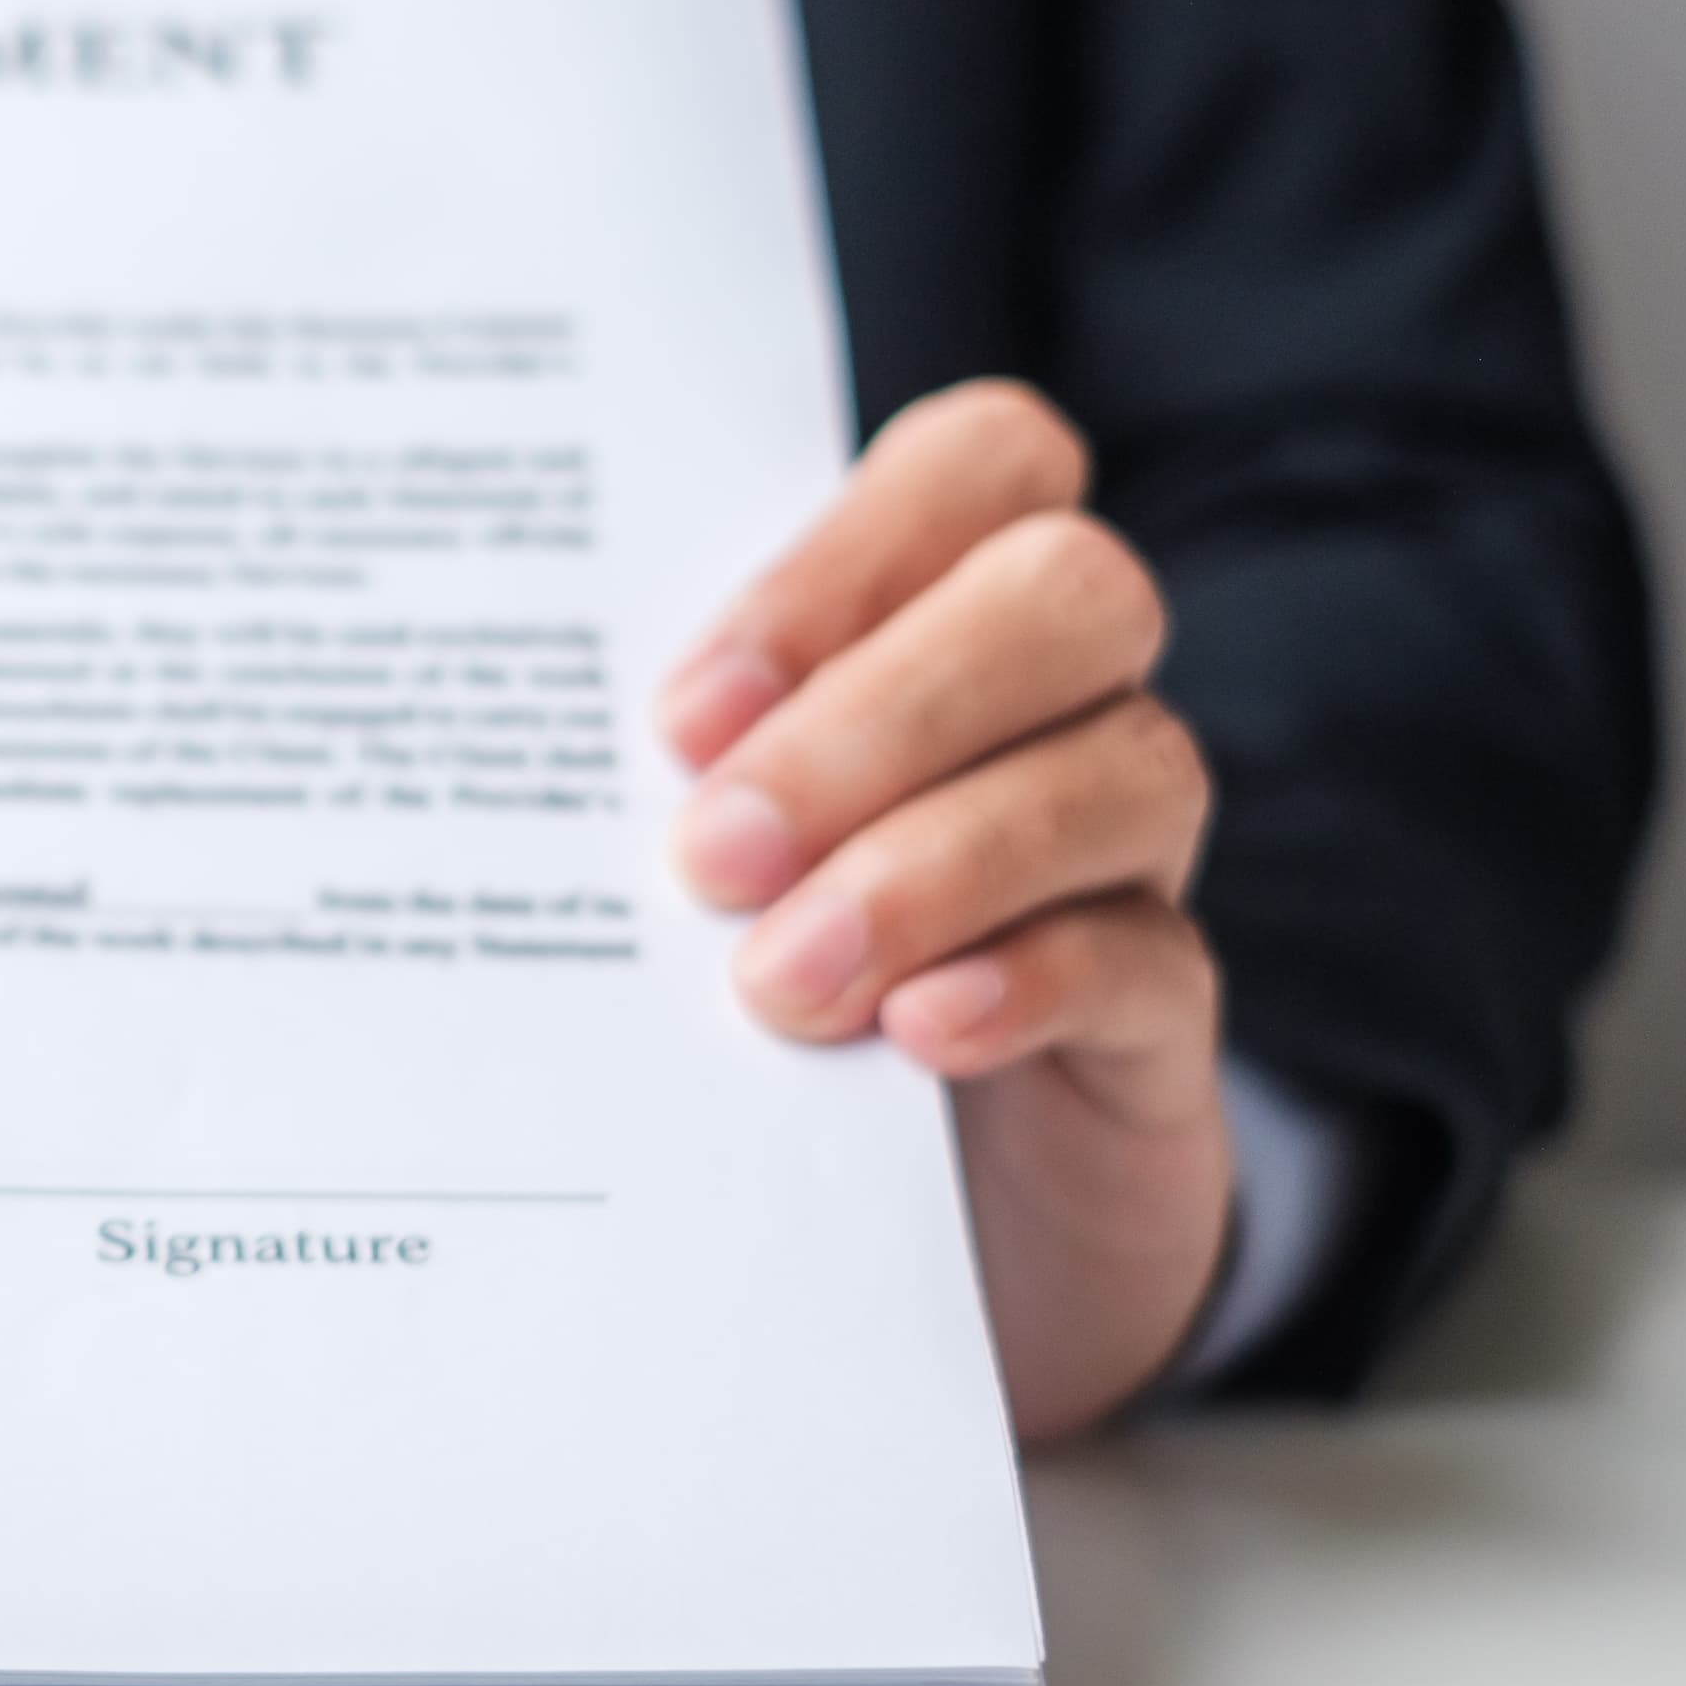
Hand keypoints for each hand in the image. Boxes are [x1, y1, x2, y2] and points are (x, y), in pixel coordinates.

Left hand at [658, 381, 1226, 1439]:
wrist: (844, 1220)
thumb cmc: (736, 977)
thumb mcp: (689, 854)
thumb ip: (662, 780)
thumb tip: (524, 772)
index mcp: (936, 611)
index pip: (978, 465)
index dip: (841, 560)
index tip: (685, 712)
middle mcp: (1058, 702)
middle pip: (1067, 596)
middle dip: (879, 714)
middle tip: (714, 855)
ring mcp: (1127, 854)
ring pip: (1128, 767)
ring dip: (934, 865)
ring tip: (780, 982)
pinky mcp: (1161, 1021)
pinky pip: (1151, 958)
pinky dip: (1027, 980)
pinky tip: (918, 1035)